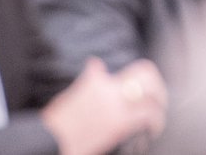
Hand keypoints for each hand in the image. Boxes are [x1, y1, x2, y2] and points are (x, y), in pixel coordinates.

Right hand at [42, 57, 166, 154]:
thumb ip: (89, 81)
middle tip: (156, 98)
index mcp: (96, 78)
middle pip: (147, 73)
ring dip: (158, 105)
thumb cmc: (54, 123)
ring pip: (152, 95)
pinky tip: (152, 131)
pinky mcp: (120, 122)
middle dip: (155, 85)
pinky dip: (155, 123)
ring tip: (157, 116)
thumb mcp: (71, 94)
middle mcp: (109, 86)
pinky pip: (148, 117)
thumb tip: (95, 64)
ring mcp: (116, 104)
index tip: (142, 83)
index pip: (127, 66)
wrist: (48, 141)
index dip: (140, 74)